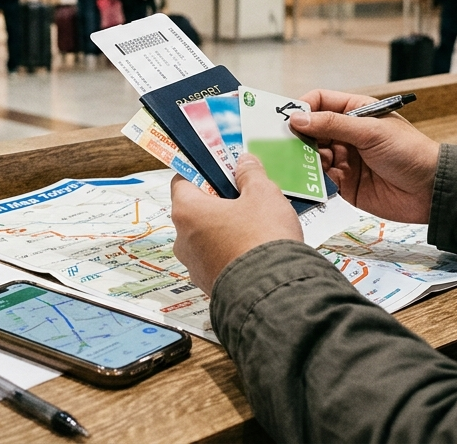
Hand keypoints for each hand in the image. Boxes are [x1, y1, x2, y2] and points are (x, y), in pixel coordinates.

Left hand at [171, 155, 302, 293]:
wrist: (273, 294)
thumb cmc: (262, 239)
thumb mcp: (263, 194)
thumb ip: (251, 174)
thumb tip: (244, 162)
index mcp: (187, 212)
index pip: (182, 181)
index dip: (203, 172)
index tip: (221, 169)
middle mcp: (183, 240)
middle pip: (195, 211)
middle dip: (219, 202)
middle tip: (245, 196)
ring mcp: (195, 266)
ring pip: (207, 238)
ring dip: (226, 229)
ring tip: (257, 225)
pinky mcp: (211, 286)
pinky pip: (218, 261)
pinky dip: (232, 253)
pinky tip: (256, 250)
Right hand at [289, 90, 440, 223]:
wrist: (430, 190)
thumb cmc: (410, 152)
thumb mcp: (371, 132)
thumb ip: (333, 125)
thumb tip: (298, 118)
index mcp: (355, 112)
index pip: (320, 102)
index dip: (302, 108)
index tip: (287, 118)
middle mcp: (347, 134)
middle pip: (311, 129)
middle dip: (297, 135)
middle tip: (280, 142)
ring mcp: (344, 158)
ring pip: (312, 154)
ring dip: (301, 158)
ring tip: (292, 162)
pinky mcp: (343, 183)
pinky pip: (319, 178)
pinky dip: (310, 178)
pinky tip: (303, 179)